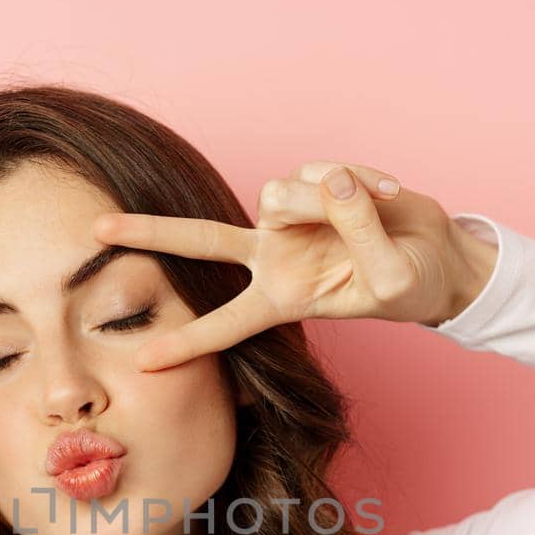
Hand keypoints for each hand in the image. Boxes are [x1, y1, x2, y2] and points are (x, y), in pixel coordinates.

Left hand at [91, 161, 497, 371]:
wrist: (437, 256)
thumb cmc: (411, 283)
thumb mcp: (391, 276)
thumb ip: (360, 231)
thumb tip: (333, 182)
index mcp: (284, 298)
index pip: (226, 323)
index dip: (188, 344)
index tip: (142, 364)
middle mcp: (274, 257)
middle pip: (200, 241)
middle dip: (149, 233)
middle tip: (96, 229)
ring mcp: (291, 219)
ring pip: (281, 193)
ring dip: (328, 200)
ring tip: (374, 210)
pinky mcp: (315, 184)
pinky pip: (322, 170)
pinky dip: (360, 180)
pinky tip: (387, 194)